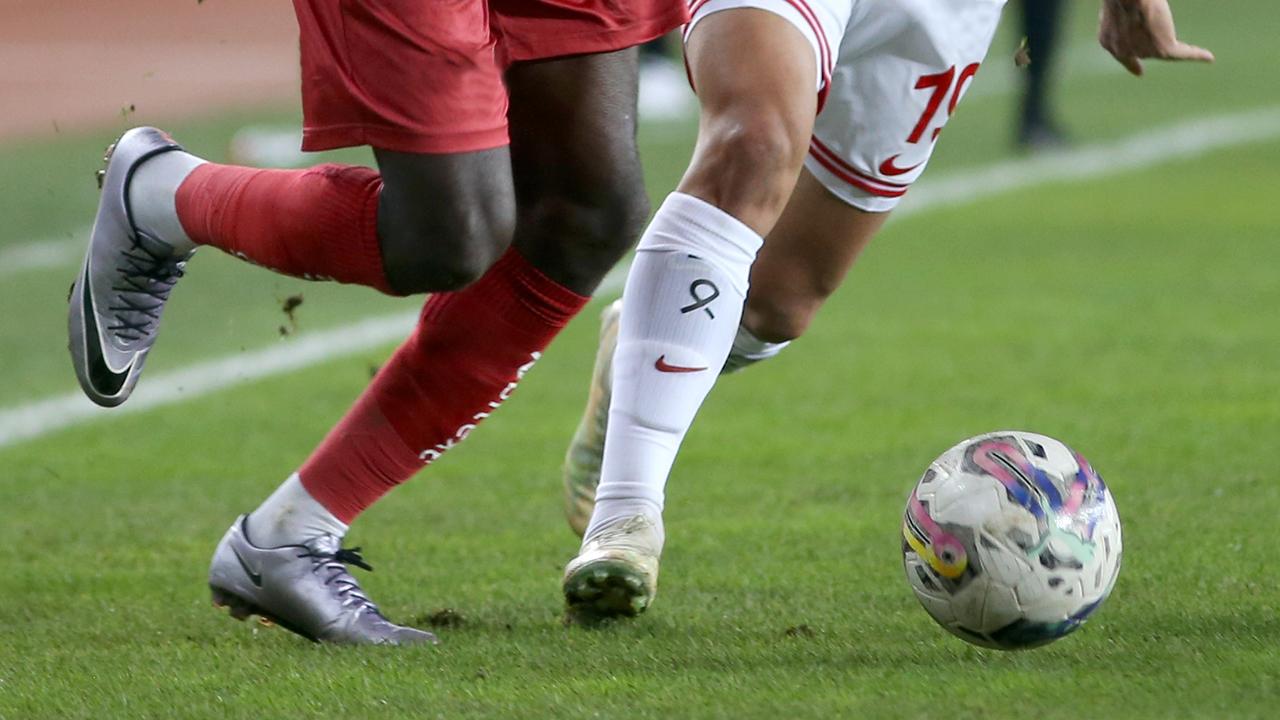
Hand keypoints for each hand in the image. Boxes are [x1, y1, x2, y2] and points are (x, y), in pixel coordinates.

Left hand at [1098, 0, 1214, 75]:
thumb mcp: (1119, 6)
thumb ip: (1127, 17)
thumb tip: (1143, 19)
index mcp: (1109, 40)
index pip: (1123, 56)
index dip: (1132, 64)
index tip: (1139, 73)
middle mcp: (1123, 50)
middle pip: (1143, 49)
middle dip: (1147, 37)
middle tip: (1156, 30)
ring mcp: (1142, 51)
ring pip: (1161, 46)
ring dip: (1165, 29)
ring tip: (1169, 26)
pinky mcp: (1162, 48)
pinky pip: (1182, 53)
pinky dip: (1196, 55)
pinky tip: (1209, 58)